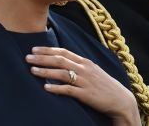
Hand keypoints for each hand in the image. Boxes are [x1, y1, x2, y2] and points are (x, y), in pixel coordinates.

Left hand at [26, 47, 140, 125]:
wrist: (120, 99)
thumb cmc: (103, 84)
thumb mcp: (91, 69)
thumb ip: (77, 64)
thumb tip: (61, 59)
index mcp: (84, 61)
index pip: (63, 51)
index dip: (47, 50)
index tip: (34, 49)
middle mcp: (84, 68)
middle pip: (59, 60)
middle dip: (42, 58)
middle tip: (28, 57)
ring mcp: (85, 81)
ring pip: (61, 73)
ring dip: (45, 71)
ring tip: (32, 70)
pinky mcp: (86, 94)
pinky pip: (68, 90)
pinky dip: (56, 88)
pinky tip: (45, 88)